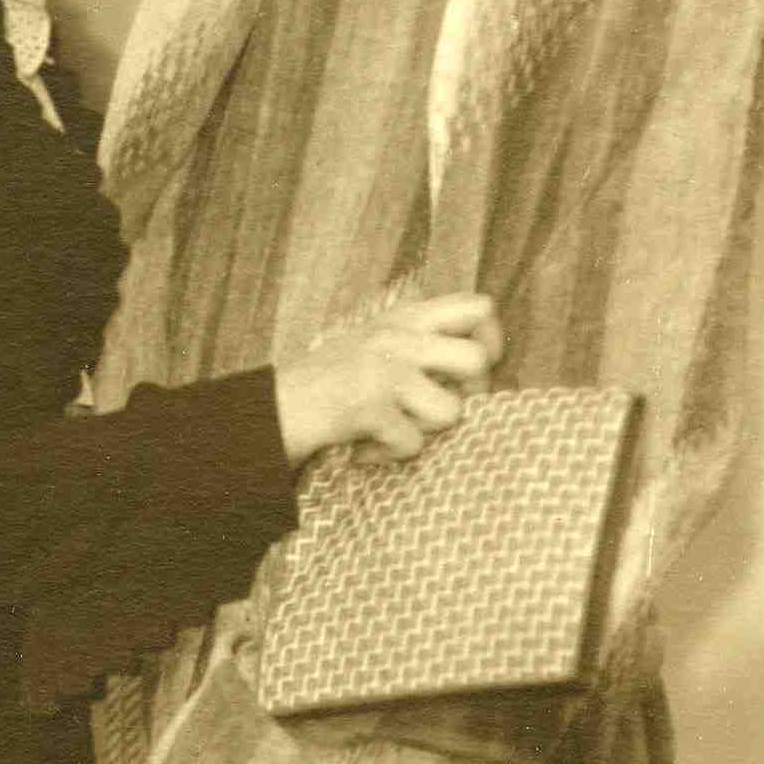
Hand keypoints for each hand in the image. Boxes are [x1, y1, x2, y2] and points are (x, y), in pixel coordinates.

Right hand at [274, 292, 502, 466]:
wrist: (272, 406)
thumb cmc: (330, 381)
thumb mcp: (377, 340)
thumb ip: (423, 338)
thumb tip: (484, 359)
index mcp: (406, 317)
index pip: (480, 307)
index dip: (490, 341)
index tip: (471, 369)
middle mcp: (399, 336)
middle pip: (477, 359)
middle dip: (472, 394)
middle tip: (443, 405)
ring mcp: (384, 370)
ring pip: (451, 411)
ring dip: (426, 432)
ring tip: (397, 430)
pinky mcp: (368, 407)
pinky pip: (412, 444)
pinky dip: (390, 456)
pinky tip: (365, 448)